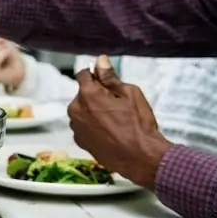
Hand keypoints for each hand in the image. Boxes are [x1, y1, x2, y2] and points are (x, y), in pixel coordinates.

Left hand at [67, 56, 170, 188]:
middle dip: (96, 95)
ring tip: (115, 120)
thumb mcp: (129, 94)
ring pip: (82, 111)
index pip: (84, 74)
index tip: (107, 80)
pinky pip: (84, 126)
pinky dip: (92, 125)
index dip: (96, 74)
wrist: (140, 157)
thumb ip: (110, 77)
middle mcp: (76, 111)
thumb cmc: (138, 124)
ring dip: (93, 111)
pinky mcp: (81, 142)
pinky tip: (109, 132)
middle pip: (83, 94)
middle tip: (117, 104)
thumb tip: (100, 60)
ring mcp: (76, 128)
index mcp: (87, 95)